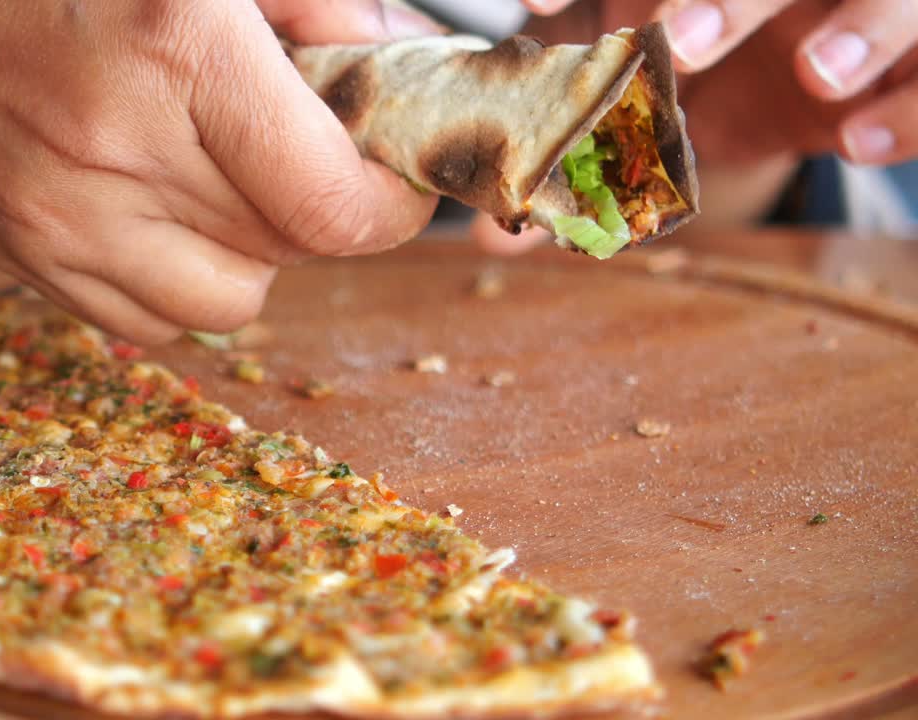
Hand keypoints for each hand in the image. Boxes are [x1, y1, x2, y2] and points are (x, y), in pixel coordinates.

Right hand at [0, 0, 443, 342]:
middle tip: (307, 144)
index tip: (396, 175)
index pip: (333, 203)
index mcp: (174, 48)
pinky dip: (183, 278)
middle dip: (325, 202)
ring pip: (231, 299)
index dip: (392, 202)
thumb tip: (394, 61)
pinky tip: (164, 208)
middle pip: (292, 247)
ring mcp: (58, 220)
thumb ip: (311, 0)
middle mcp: (114, 150)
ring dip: (257, 247)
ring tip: (227, 176)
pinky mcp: (21, 256)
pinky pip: (150, 318)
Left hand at [476, 0, 917, 253]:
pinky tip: (854, 143)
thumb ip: (572, 145)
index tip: (538, 2)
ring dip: (862, 27)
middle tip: (682, 42)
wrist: (793, 80)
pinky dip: (909, 108)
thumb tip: (496, 232)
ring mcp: (858, 7)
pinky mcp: (908, 63)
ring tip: (814, 73)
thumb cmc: (692, 76)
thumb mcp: (632, 99)